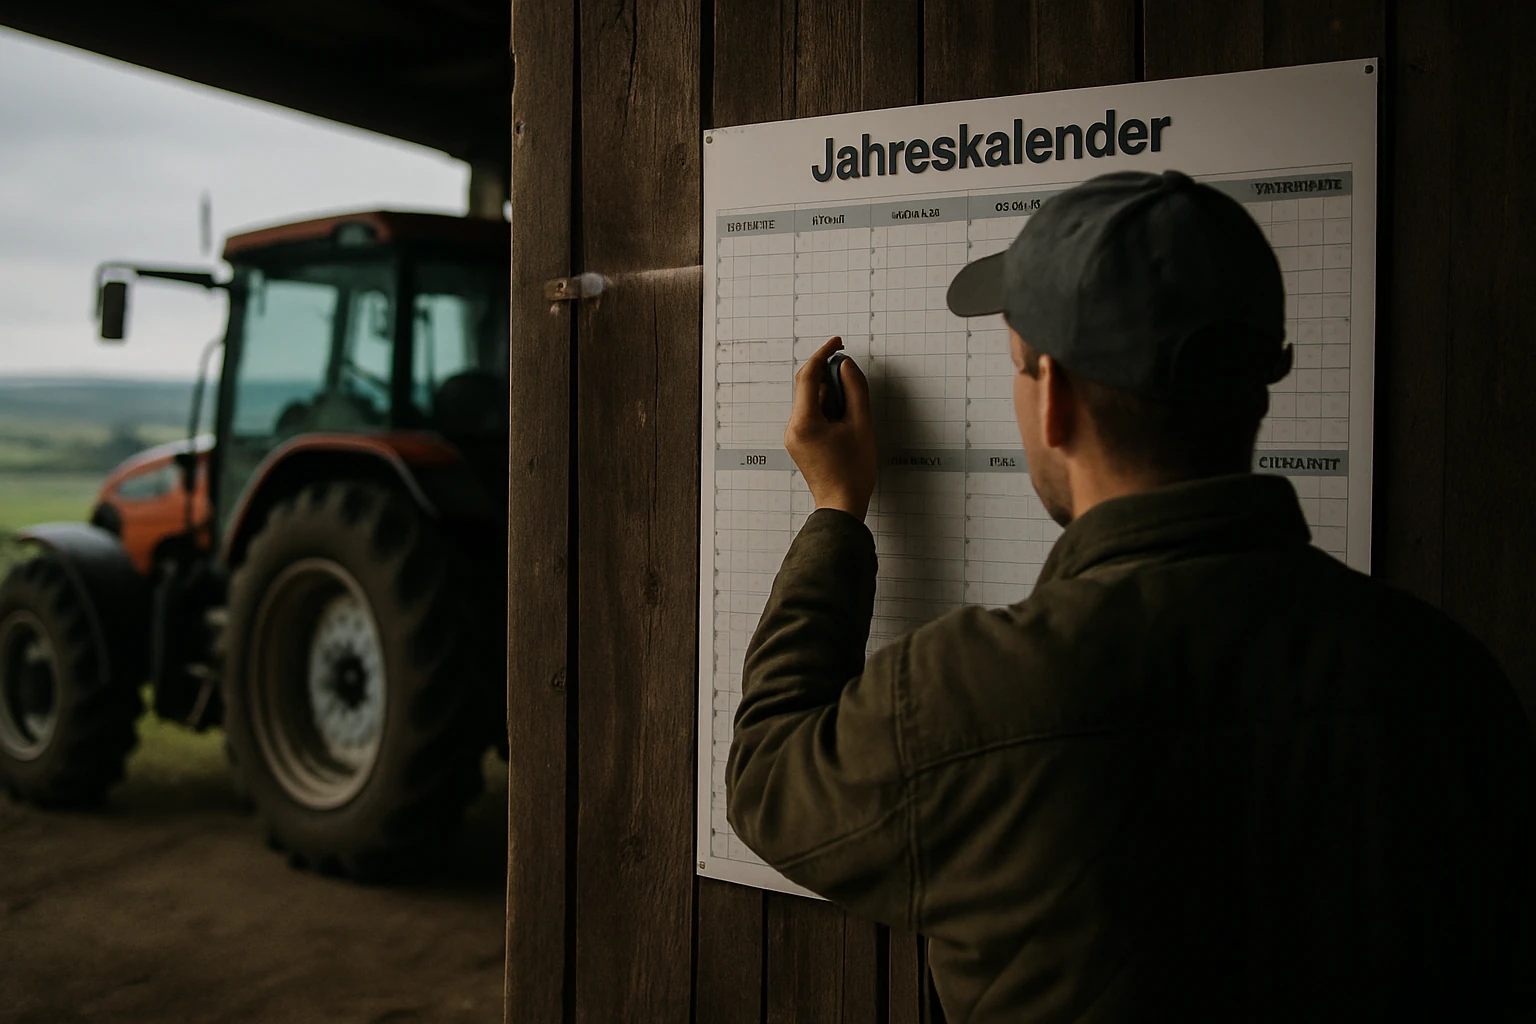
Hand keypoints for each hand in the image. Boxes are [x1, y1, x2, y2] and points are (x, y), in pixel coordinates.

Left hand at [785, 336, 876, 520]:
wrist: (842, 504)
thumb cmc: (853, 472)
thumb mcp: (861, 425)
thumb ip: (854, 390)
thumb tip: (846, 366)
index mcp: (804, 421)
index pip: (808, 376)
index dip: (823, 354)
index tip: (837, 342)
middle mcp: (793, 427)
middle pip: (808, 387)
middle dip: (830, 379)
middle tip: (852, 382)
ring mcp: (794, 436)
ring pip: (811, 402)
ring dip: (831, 397)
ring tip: (852, 415)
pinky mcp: (800, 442)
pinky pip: (812, 415)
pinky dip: (828, 410)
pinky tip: (844, 422)